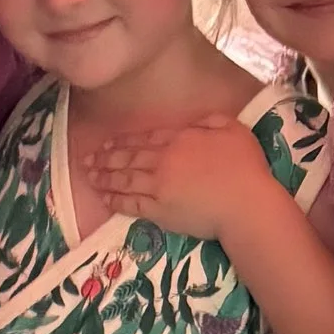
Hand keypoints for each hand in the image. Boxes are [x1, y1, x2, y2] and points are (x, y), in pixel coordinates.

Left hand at [82, 115, 275, 242]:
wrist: (245, 204)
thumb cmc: (246, 167)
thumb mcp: (232, 129)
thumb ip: (210, 122)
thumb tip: (195, 123)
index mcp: (180, 139)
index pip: (145, 138)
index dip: (124, 141)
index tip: (108, 143)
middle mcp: (163, 161)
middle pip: (128, 158)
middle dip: (105, 158)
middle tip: (88, 159)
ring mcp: (158, 187)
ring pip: (124, 179)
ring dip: (104, 178)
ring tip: (89, 177)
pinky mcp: (160, 211)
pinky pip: (131, 204)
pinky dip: (116, 200)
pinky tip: (105, 198)